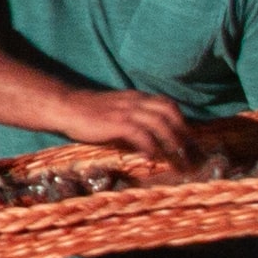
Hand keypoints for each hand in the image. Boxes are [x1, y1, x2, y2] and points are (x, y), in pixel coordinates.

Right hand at [60, 89, 200, 163]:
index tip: (189, 140)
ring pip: (160, 123)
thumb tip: (148, 138)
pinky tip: (152, 158)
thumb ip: (132, 118)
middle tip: (191, 153)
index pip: (168, 105)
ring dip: (172, 143)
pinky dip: (151, 146)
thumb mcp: (116, 110)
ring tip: (178, 159)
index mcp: (137, 98)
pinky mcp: (117, 122)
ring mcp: (127, 111)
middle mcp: (136, 102)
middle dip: (184, 133)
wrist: (66, 107)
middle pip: (170, 112)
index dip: (182, 122)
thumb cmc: (88, 113)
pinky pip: (141, 134)